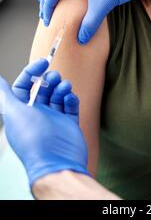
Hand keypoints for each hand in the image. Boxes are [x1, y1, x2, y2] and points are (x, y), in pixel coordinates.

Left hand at [0, 59, 88, 187]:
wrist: (57, 161)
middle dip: (49, 80)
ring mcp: (54, 120)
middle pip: (42, 90)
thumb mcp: (14, 112)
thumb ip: (5, 95)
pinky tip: (70, 97)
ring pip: (57, 96)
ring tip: (64, 86)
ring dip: (61, 88)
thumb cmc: (33, 138)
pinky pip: (70, 107)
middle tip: (55, 76)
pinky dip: (71, 99)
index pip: (24, 87)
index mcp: (21, 112)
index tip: (43, 63)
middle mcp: (36, 115)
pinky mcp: (69, 125)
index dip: (31, 73)